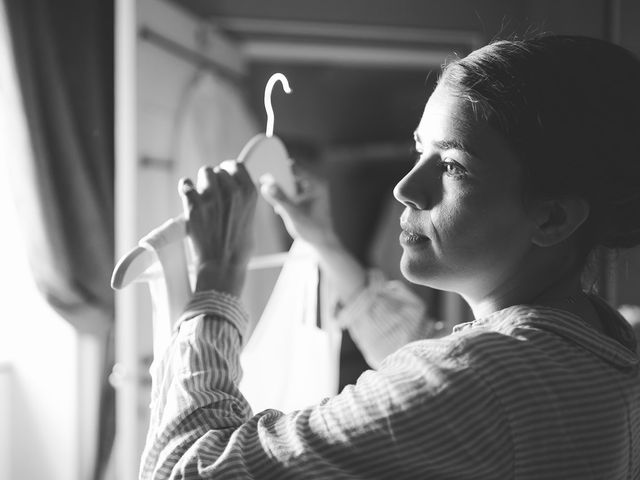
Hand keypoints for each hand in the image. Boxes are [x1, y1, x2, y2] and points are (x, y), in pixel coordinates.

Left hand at [179, 161, 256, 295]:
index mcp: (249, 194)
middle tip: (212, 193)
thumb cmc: (238, 249)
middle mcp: (233, 192)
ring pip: (205, 173)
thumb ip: (244, 205)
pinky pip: (187, 184)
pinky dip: (186, 188)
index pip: (237, 166)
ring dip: (201, 182)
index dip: (229, 169)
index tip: (223, 176)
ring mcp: (213, 198)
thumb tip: (236, 195)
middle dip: (215, 179)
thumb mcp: (250, 222)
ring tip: (200, 194)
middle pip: (219, 170)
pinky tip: (187, 194)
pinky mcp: (195, 205)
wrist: (222, 265)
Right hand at [260, 170, 337, 248]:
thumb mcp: (294, 215)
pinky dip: (283, 196)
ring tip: (274, 201)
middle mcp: (314, 183)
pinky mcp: (305, 196)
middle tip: (263, 183)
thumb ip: (280, 199)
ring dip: (279, 189)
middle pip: (290, 173)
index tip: (263, 170)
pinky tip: (279, 208)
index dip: (278, 167)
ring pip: (289, 182)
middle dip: (277, 179)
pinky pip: (290, 190)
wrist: (321, 243)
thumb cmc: (312, 230)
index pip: (294, 167)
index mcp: (316, 184)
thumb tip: (266, 186)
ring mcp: (310, 189)